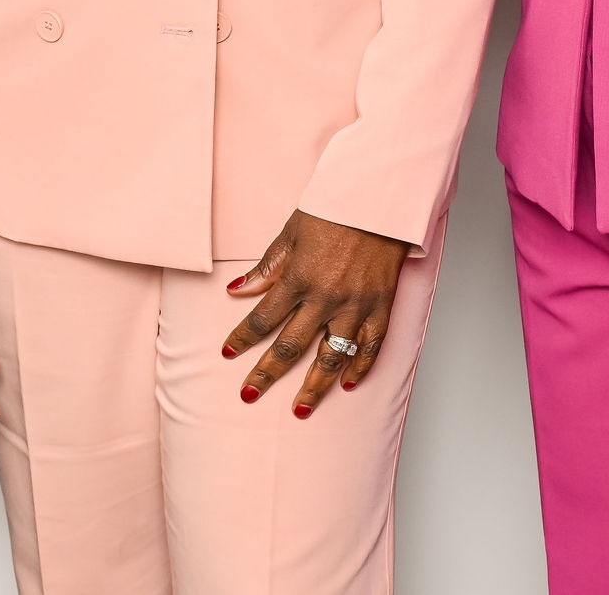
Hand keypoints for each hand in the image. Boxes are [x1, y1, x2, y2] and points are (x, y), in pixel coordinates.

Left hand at [221, 210, 407, 417]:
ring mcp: (355, 305)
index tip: (228, 353)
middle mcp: (325, 297)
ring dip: (314, 386)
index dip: (242, 338)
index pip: (263, 318)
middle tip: (250, 393)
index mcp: (299, 277)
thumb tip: (236, 290)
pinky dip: (360, 368)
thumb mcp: (291, 232)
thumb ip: (266, 267)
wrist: (379, 199)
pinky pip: (371, 346)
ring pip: (331, 356)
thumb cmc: (334, 209)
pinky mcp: (380, 306)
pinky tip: (348, 384)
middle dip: (267, 373)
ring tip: (300, 410)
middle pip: (290, 346)